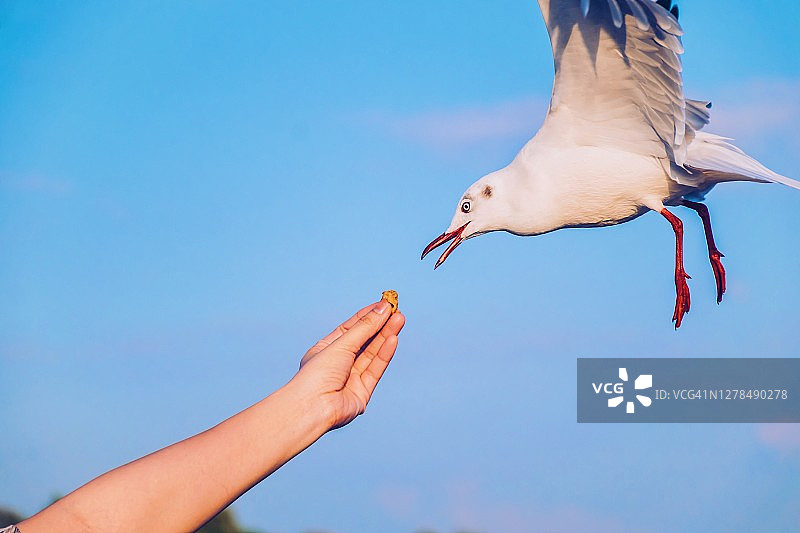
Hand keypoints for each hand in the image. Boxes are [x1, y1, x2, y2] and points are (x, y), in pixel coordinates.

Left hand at [291, 300, 405, 429]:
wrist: (312, 407)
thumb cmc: (318, 373)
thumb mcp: (341, 344)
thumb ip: (364, 328)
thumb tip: (383, 309)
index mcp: (326, 349)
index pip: (350, 328)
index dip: (367, 315)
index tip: (384, 303)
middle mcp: (339, 363)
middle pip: (364, 340)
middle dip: (380, 325)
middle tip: (397, 310)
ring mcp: (351, 378)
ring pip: (372, 353)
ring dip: (386, 336)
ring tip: (400, 319)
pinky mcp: (362, 392)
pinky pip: (375, 369)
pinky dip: (384, 354)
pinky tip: (393, 339)